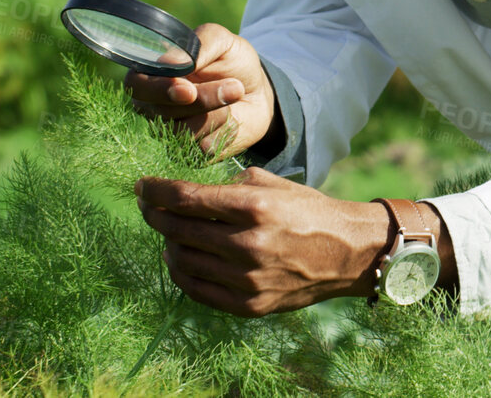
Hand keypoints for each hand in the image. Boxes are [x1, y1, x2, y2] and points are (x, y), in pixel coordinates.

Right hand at [123, 23, 274, 157]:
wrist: (258, 91)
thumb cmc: (232, 61)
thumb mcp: (222, 41)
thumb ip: (198, 45)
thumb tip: (169, 62)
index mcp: (151, 74)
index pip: (136, 85)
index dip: (159, 89)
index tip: (188, 89)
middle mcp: (153, 106)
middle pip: (161, 112)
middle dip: (201, 101)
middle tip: (234, 87)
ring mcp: (169, 132)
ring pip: (182, 133)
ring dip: (218, 114)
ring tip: (236, 93)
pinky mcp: (190, 153)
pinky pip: (201, 149)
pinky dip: (225, 132)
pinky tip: (234, 118)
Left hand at [136, 166, 387, 316]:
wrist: (348, 252)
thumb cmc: (309, 211)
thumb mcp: (274, 185)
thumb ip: (231, 185)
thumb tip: (189, 189)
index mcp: (255, 207)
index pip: (186, 198)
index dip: (156, 191)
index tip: (142, 186)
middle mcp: (248, 244)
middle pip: (178, 229)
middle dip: (155, 214)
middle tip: (148, 206)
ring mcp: (247, 279)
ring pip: (182, 259)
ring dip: (167, 242)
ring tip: (168, 232)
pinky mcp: (248, 304)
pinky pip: (196, 289)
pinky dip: (180, 272)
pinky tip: (179, 257)